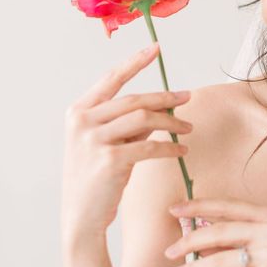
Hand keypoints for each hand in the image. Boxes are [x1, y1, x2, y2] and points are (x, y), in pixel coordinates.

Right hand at [61, 43, 192, 240]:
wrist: (81, 217)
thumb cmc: (95, 179)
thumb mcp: (105, 144)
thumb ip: (126, 124)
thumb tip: (160, 108)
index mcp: (78, 112)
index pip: (111, 79)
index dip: (135, 62)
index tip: (156, 48)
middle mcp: (82, 122)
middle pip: (134, 100)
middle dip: (165, 98)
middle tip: (188, 97)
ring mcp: (94, 140)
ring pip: (144, 119)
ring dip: (171, 122)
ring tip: (187, 128)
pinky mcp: (110, 160)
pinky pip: (149, 146)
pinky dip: (169, 147)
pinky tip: (181, 150)